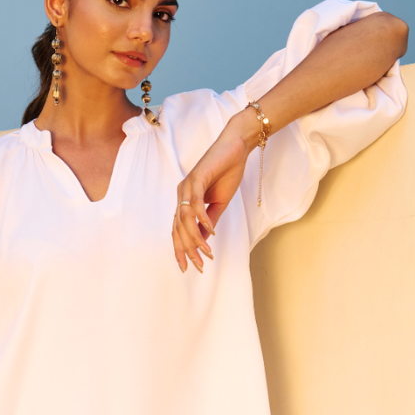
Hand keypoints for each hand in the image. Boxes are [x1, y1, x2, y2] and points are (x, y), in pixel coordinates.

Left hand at [172, 109, 258, 272]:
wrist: (236, 148)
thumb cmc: (227, 172)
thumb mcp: (219, 203)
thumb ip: (210, 221)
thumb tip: (204, 240)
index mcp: (186, 201)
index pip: (179, 230)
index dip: (182, 249)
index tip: (188, 267)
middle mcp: (182, 195)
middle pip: (179, 229)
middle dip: (188, 250)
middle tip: (198, 266)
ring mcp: (187, 186)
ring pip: (185, 219)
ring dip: (196, 238)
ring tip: (206, 253)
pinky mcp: (196, 178)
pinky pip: (196, 204)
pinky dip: (203, 219)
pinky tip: (210, 232)